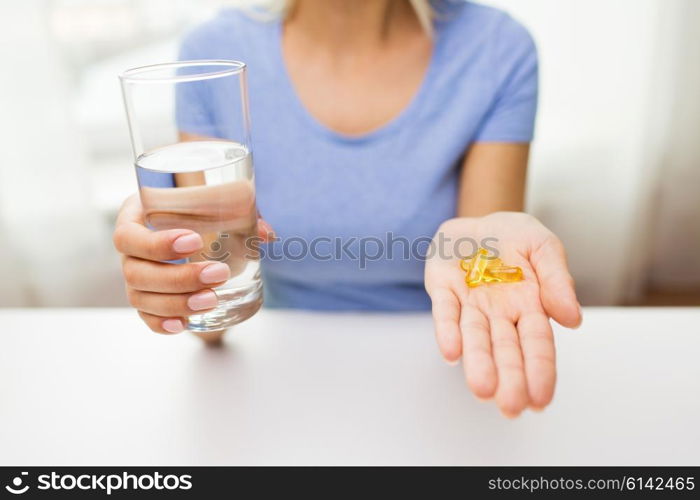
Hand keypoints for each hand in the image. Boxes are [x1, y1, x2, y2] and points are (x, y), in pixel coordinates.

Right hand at [113, 194, 273, 334]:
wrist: (194, 228)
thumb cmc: (197, 209)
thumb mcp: (215, 203)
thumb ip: (240, 212)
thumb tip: (266, 234)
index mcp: (135, 218)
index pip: (128, 235)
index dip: (157, 244)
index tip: (194, 241)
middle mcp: (130, 251)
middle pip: (135, 272)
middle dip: (178, 277)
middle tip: (219, 274)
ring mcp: (135, 277)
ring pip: (141, 298)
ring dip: (176, 303)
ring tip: (212, 300)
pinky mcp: (147, 299)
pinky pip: (146, 317)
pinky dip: (162, 324)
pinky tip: (183, 325)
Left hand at [424, 212, 580, 416]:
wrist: (478, 221)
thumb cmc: (515, 239)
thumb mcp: (544, 247)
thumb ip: (558, 279)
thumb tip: (572, 319)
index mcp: (529, 306)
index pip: (537, 343)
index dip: (540, 370)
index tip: (541, 399)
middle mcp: (499, 313)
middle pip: (505, 350)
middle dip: (509, 378)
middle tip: (511, 407)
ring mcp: (470, 304)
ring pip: (475, 338)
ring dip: (478, 363)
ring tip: (483, 389)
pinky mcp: (442, 290)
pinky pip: (445, 313)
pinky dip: (448, 332)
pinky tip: (451, 353)